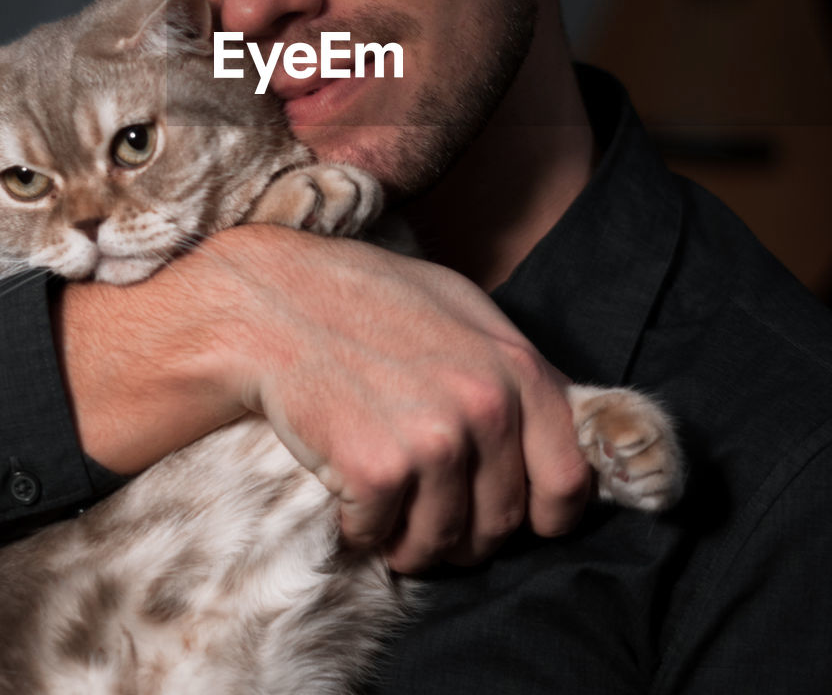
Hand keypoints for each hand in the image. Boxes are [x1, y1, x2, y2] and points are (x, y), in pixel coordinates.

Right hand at [203, 224, 590, 572]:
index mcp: (517, 368)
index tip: (518, 520)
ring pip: (444, 543)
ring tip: (386, 502)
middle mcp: (487, 407)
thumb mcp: (460, 306)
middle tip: (426, 505)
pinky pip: (382, 538)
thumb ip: (513, 365)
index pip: (569, 481)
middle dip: (465, 530)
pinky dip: (361, 528)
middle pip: (502, 523)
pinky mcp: (379, 471)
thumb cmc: (364, 298)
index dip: (546, 515)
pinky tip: (346, 487)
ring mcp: (435, 442)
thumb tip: (559, 418)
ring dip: (412, 540)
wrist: (273, 302)